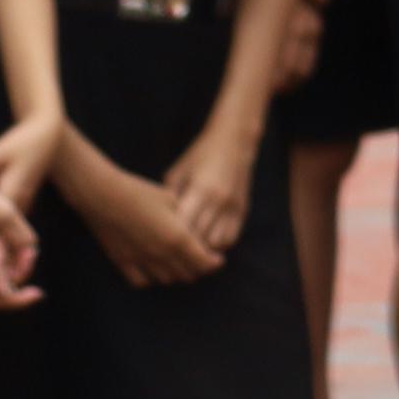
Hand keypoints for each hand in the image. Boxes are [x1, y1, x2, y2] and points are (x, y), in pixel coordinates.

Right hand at [87, 165, 221, 288]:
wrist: (101, 194)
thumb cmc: (139, 191)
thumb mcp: (171, 200)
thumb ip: (187, 218)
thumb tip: (195, 228)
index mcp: (177, 239)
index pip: (204, 262)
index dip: (214, 262)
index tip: (217, 258)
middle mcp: (161, 254)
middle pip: (188, 274)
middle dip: (197, 269)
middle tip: (199, 260)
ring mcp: (140, 260)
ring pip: (166, 280)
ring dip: (176, 274)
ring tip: (178, 263)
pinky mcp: (121, 261)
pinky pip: (141, 281)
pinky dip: (151, 278)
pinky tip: (153, 268)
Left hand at [165, 106, 260, 261]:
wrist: (235, 142)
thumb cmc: (199, 156)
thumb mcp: (177, 172)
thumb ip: (170, 199)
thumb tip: (160, 223)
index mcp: (201, 190)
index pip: (183, 225)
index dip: (170, 238)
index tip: (156, 245)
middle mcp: (219, 202)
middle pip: (199, 238)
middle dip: (184, 249)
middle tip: (167, 256)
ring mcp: (233, 208)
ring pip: (216, 244)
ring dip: (202, 250)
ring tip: (187, 252)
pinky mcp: (242, 211)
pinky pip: (230, 238)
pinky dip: (217, 245)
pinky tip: (205, 243)